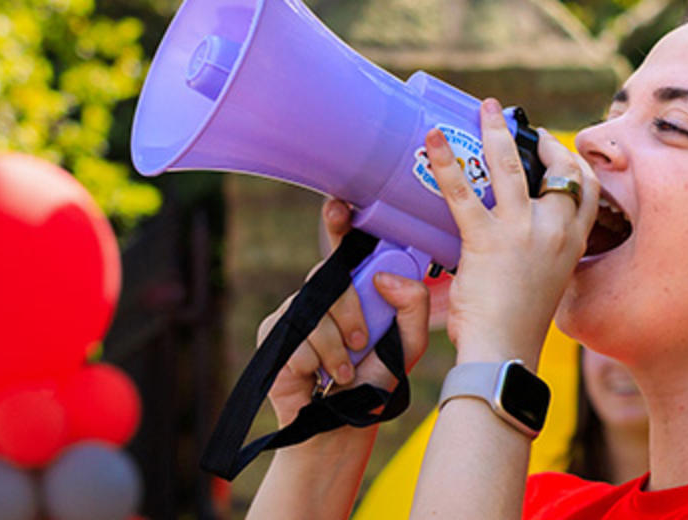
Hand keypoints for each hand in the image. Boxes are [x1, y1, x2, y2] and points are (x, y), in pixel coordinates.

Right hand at [260, 201, 433, 426]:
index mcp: (351, 290)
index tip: (339, 207)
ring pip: (316, 313)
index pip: (343, 250)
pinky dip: (318, 363)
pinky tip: (320, 379)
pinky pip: (298, 338)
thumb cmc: (376, 381)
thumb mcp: (407, 343)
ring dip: (337, 349)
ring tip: (344, 373)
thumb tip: (383, 276)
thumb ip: (413, 306)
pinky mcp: (273, 336)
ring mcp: (293, 313)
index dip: (337, 225)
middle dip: (351, 314)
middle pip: (330, 280)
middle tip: (361, 344)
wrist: (344, 425)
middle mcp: (319, 295)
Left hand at [424, 99, 596, 364]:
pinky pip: (463, 191)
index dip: (573, 163)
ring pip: (511, 166)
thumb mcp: (544, 283)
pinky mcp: (487, 239)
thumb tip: (511, 243)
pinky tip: (434, 140)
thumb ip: (534, 256)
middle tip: (514, 121)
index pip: (588, 191)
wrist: (506, 353)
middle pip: (557, 168)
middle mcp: (556, 231)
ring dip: (496, 131)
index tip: (555, 147)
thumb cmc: (517, 327)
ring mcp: (523, 231)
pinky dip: (447, 161)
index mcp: (573, 244)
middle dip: (538, 138)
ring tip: (483, 108)